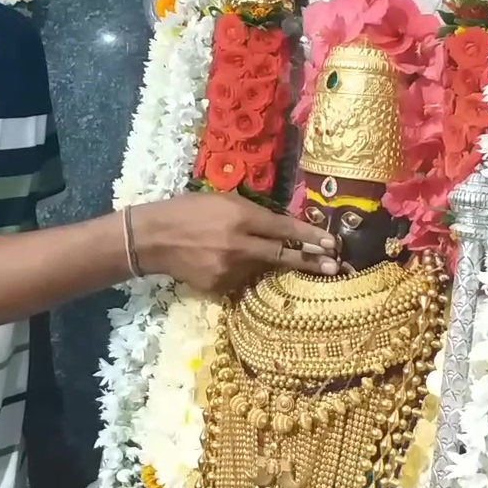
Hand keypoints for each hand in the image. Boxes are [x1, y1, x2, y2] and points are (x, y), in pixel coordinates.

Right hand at [132, 192, 338, 293]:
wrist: (152, 239)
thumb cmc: (187, 210)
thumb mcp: (222, 200)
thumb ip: (252, 212)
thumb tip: (281, 224)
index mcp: (240, 217)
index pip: (283, 228)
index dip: (309, 236)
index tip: (330, 242)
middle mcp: (239, 245)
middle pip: (282, 255)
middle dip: (310, 261)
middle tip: (334, 266)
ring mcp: (229, 269)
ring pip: (261, 268)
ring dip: (266, 264)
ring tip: (265, 258)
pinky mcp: (219, 287)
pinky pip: (241, 280)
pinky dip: (242, 272)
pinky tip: (226, 262)